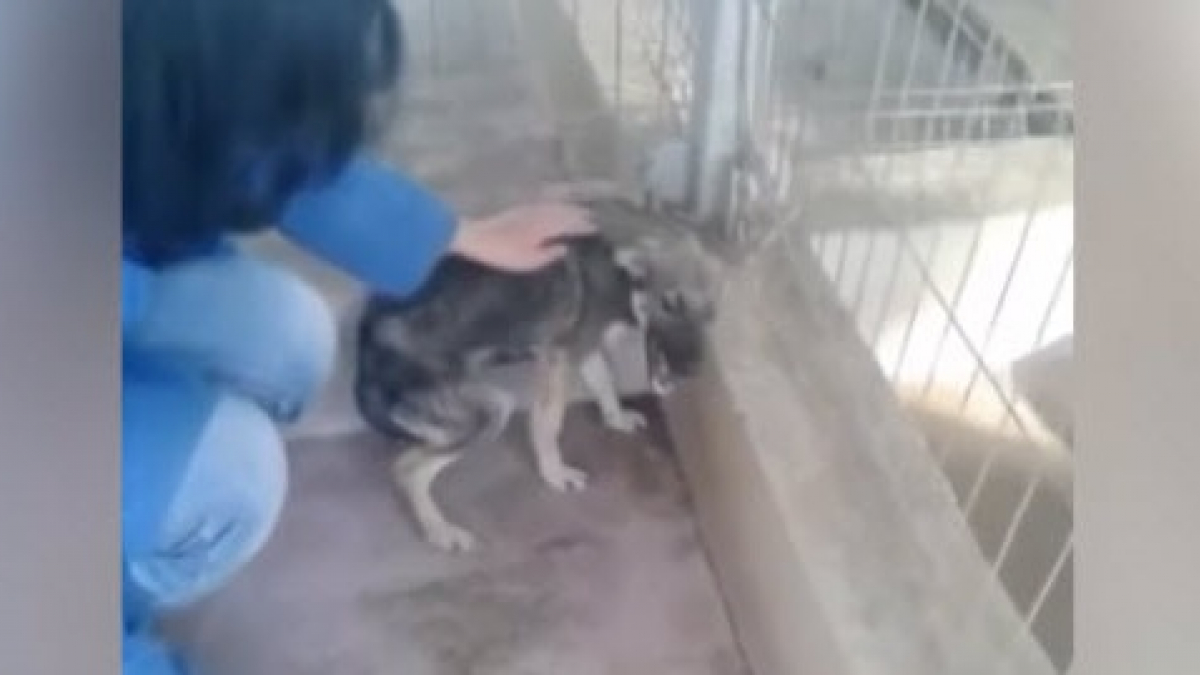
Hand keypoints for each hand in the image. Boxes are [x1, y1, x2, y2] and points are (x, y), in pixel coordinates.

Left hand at [450, 201, 595, 271]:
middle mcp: (539, 214)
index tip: (596, 227)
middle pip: (564, 211)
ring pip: (554, 205)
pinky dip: (554, 203)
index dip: (583, 226)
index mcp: (545, 227)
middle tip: (592, 217)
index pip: (569, 224)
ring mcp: (529, 209)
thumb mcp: (527, 261)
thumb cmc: (502, 252)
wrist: (476, 236)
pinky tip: (554, 205)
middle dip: (579, 214)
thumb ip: (548, 255)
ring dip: (568, 207)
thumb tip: (564, 249)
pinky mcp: (519, 209)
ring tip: (578, 209)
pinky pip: (543, 203)